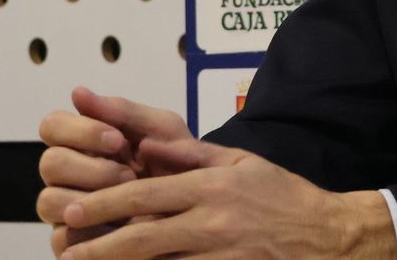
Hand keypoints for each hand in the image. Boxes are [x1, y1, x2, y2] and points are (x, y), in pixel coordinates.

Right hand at [38, 88, 195, 256]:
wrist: (203, 209)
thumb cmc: (179, 164)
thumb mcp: (161, 130)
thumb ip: (122, 111)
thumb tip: (77, 92)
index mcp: (84, 143)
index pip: (53, 126)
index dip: (78, 130)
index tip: (117, 139)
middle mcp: (70, 175)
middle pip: (50, 163)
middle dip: (91, 167)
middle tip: (128, 174)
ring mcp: (69, 210)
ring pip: (48, 201)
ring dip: (90, 198)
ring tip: (128, 201)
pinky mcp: (73, 243)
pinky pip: (61, 238)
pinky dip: (91, 230)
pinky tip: (120, 227)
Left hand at [58, 137, 396, 259]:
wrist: (329, 238)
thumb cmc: (285, 197)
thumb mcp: (241, 162)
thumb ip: (191, 154)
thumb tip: (147, 147)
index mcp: (213, 186)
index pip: (147, 194)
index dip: (106, 203)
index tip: (77, 210)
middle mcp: (213, 222)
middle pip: (143, 235)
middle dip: (100, 242)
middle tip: (67, 245)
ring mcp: (220, 254)